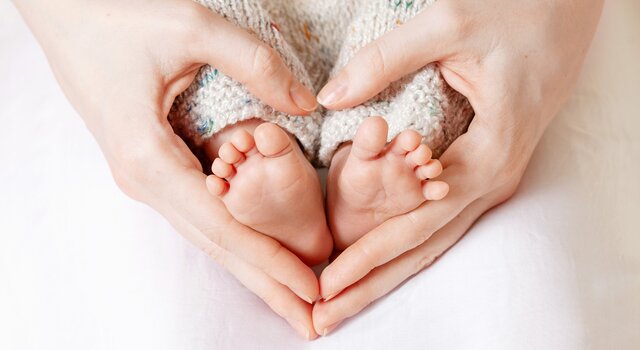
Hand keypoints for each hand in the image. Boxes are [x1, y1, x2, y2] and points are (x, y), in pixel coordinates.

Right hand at [13, 0, 318, 338]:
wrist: (64, 14)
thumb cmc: (115, 17)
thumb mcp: (189, 27)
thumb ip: (254, 64)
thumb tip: (307, 104)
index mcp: (148, 158)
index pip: (221, 226)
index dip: (269, 262)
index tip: (312, 291)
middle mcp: (145, 181)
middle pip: (216, 246)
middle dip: (266, 285)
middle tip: (312, 322)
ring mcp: (146, 177)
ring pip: (208, 233)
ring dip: (253, 267)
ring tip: (294, 298)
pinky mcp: (153, 166)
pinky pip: (200, 211)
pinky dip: (234, 237)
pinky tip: (258, 252)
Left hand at [313, 0, 602, 333]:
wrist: (571, 4)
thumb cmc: (522, 9)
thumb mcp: (450, 24)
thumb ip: (384, 62)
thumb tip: (330, 97)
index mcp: (488, 156)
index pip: (416, 225)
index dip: (367, 257)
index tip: (325, 285)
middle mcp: (492, 179)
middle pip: (424, 248)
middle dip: (373, 285)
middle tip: (324, 318)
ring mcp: (491, 177)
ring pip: (433, 239)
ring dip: (387, 272)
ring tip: (343, 302)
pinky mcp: (484, 165)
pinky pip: (441, 217)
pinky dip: (406, 242)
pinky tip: (379, 258)